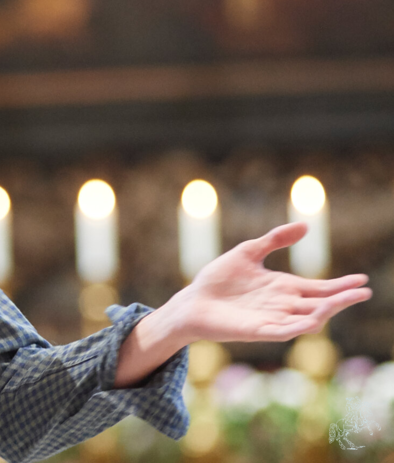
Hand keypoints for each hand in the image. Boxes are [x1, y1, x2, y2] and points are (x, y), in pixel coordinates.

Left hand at [163, 222, 370, 345]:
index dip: (340, 285)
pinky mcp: (257, 331)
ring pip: (307, 318)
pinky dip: (299, 326)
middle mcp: (282, 305)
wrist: (192, 301)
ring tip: (344, 300)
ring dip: (326, 311)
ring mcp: (271, 319)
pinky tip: (314, 320)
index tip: (362, 279)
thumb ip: (275, 240)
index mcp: (283, 287)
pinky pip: (283, 331)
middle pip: (320, 304)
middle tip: (364, 291)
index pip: (319, 288)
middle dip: (342, 298)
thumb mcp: (248, 252)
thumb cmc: (218, 279)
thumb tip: (306, 226)